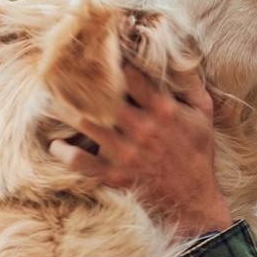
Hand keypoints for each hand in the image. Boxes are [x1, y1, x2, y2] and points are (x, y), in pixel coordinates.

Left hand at [49, 64, 231, 237]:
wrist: (194, 200)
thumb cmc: (198, 152)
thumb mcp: (203, 114)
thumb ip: (191, 84)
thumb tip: (180, 56)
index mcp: (163, 110)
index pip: (131, 76)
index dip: (114, 63)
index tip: (102, 57)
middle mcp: (142, 129)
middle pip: (101, 97)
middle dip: (81, 83)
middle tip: (62, 73)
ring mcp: (125, 153)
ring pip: (86, 124)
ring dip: (66, 111)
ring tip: (52, 100)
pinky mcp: (114, 175)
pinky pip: (80, 162)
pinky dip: (64, 152)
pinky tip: (56, 144)